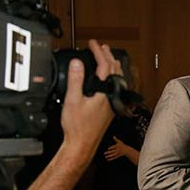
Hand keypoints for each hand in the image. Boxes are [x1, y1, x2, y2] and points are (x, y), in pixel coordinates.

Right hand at [60, 39, 119, 159]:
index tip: (93, 43)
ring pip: (117, 79)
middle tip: (101, 47)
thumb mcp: (72, 100)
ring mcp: (112, 103)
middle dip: (108, 56)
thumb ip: (76, 80)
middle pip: (114, 70)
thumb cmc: (77, 127)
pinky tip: (107, 80)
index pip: (104, 66)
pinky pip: (115, 87)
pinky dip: (112, 77)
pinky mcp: (110, 109)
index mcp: (104, 93)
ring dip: (112, 66)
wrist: (82, 145)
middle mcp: (111, 97)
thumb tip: (77, 63)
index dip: (99, 52)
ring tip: (107, 58)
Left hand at [104, 136, 127, 160]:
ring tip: (105, 157)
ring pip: (113, 155)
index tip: (108, 148)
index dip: (111, 148)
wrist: (126, 150)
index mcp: (118, 146)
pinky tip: (107, 159)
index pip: (114, 147)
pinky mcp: (118, 156)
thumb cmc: (122, 145)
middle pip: (112, 151)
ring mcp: (117, 153)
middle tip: (104, 153)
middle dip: (108, 152)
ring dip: (109, 156)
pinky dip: (111, 159)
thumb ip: (116, 139)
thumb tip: (113, 136)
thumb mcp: (119, 142)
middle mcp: (117, 150)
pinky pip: (114, 158)